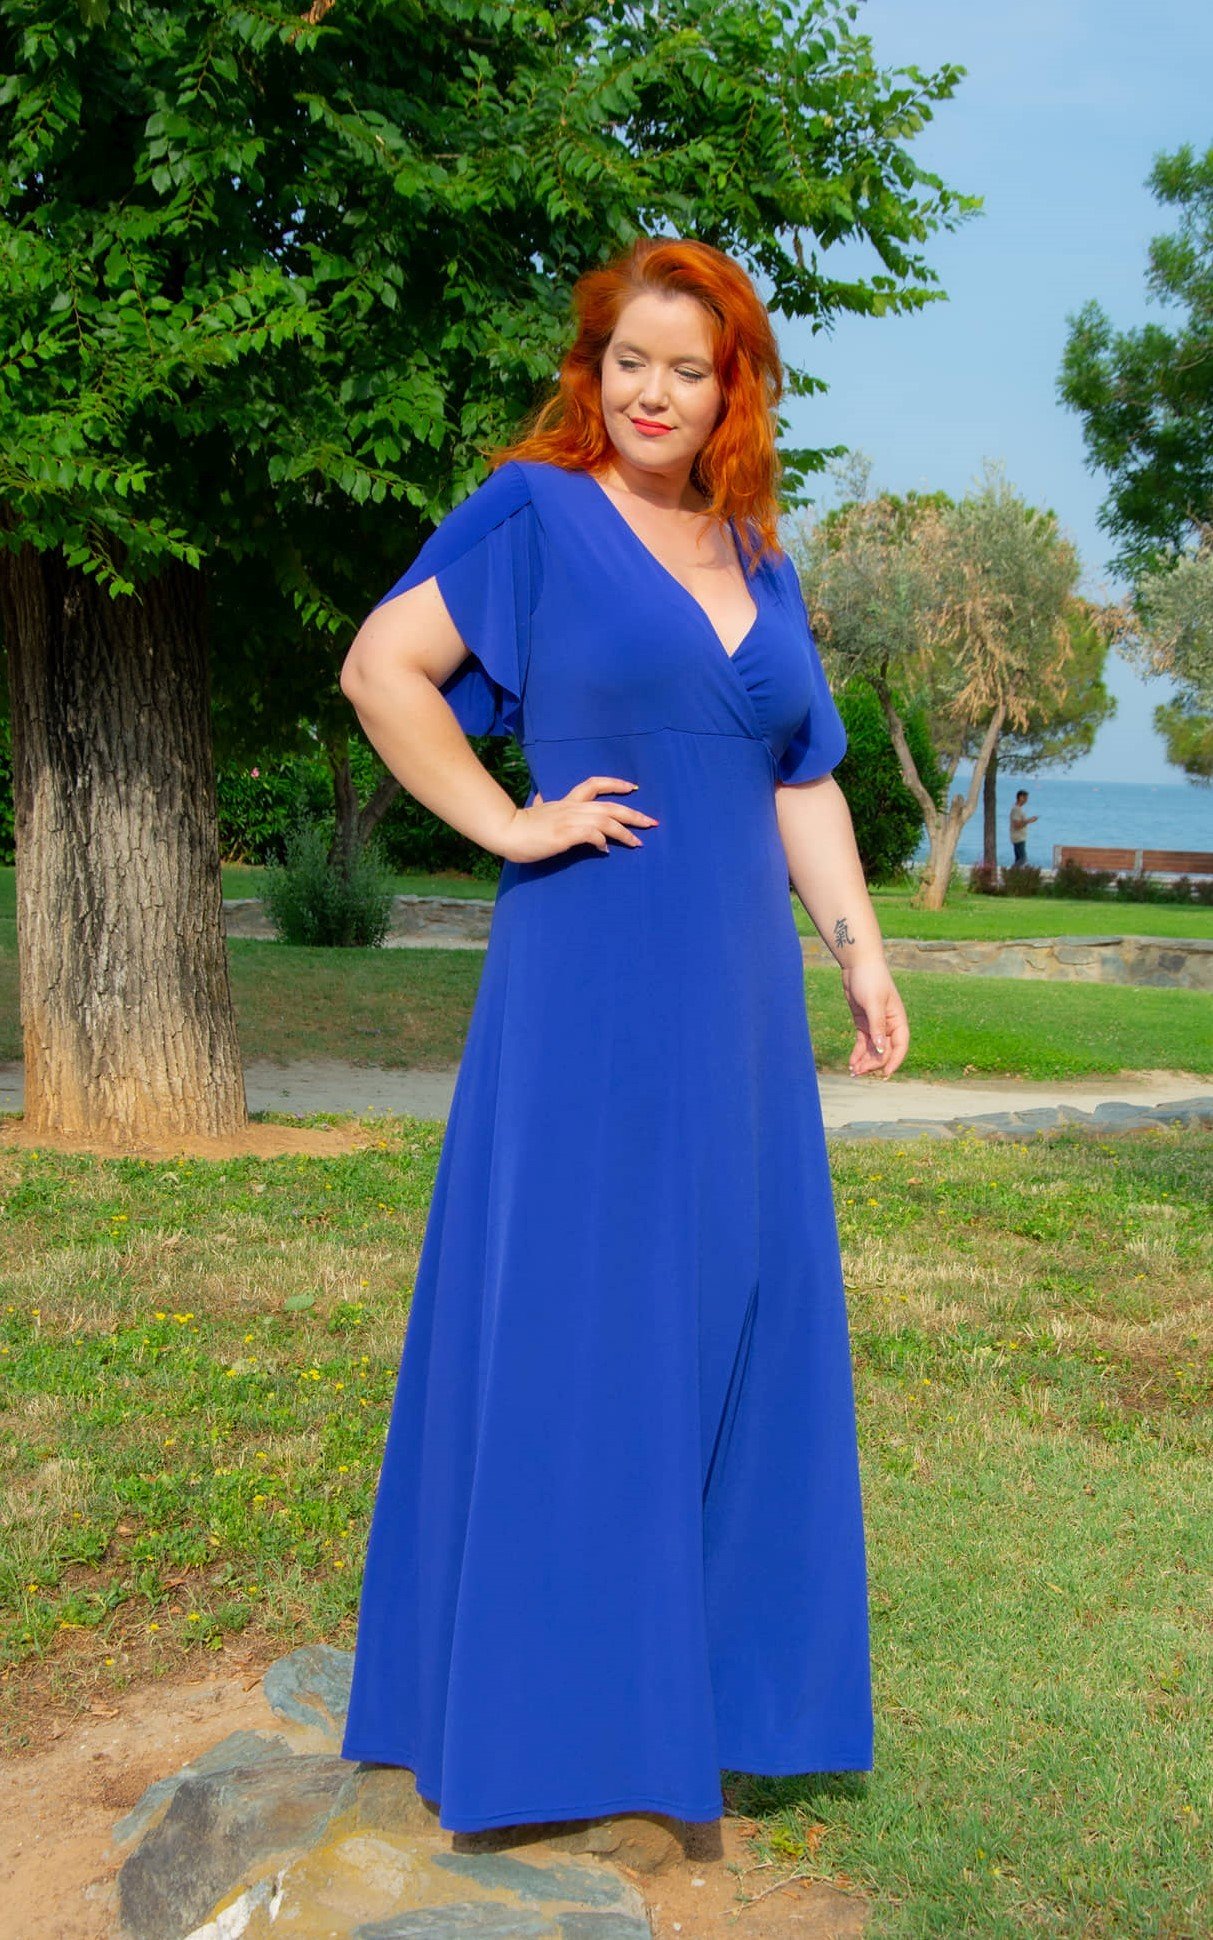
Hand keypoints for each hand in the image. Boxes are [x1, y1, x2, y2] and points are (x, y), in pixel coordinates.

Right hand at [501, 776, 658, 863]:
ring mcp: (570, 820)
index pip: (595, 784)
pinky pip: (593, 835)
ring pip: (606, 821)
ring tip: (636, 843)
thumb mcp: (535, 809)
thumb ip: (542, 803)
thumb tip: (540, 797)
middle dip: (634, 814)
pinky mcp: (566, 835)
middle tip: (651, 823)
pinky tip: (606, 851)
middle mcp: (572, 807)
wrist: (507, 831)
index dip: (616, 784)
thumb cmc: (520, 825)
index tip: (633, 788)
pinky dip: (603, 841)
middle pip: (610, 806)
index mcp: (566, 801)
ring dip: (625, 832)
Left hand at [841, 957, 908, 1079]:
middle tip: (859, 1072)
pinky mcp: (863, 1023)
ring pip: (873, 1049)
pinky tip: (852, 1062)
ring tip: (853, 1071)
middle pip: (884, 1050)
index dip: (894, 1061)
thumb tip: (882, 1049)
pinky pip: (863, 1042)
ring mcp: (875, 1025)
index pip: (900, 1045)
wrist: (858, 964)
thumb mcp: (873, 1003)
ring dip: (864, 1061)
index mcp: (898, 1020)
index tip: (885, 1074)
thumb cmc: (870, 979)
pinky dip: (858, 1053)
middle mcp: (889, 1025)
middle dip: (873, 1063)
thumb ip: (877, 1026)